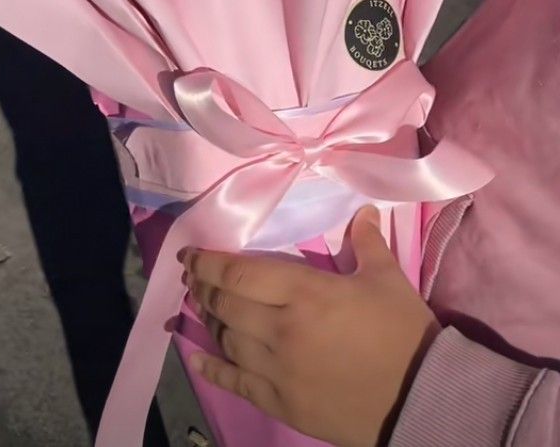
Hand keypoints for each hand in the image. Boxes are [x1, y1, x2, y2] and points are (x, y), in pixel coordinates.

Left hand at [180, 207, 439, 446]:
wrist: (422, 399)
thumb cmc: (404, 333)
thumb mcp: (387, 279)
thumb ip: (368, 242)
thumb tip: (364, 209)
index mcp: (304, 292)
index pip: (239, 272)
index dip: (208, 261)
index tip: (189, 253)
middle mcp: (281, 329)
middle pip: (225, 304)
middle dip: (203, 286)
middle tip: (193, 275)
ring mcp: (278, 369)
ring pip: (227, 339)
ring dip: (210, 319)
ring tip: (202, 305)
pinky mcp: (281, 403)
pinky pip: (236, 382)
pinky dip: (212, 368)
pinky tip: (196, 358)